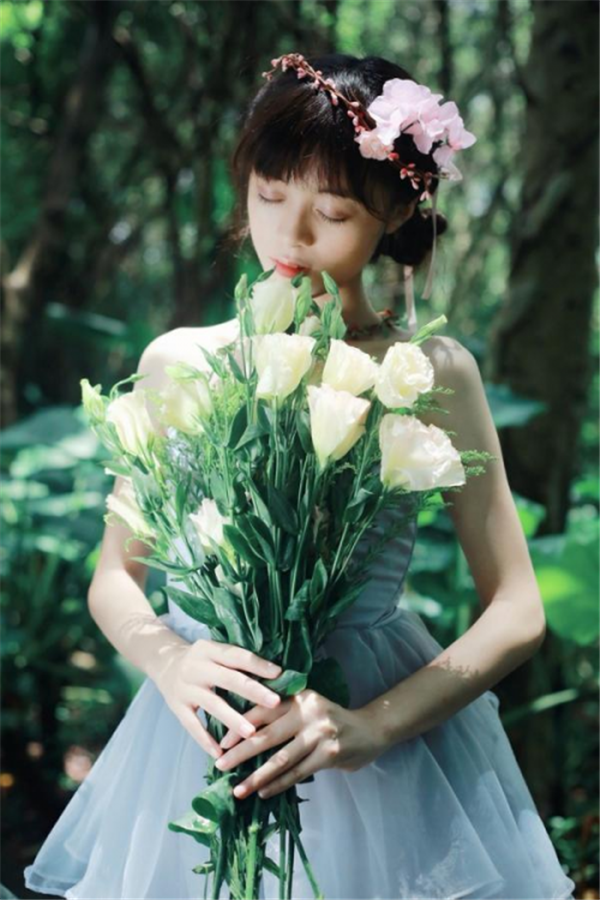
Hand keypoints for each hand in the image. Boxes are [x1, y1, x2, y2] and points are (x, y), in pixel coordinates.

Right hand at [154, 638, 282, 758]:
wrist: (164, 664)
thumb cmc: (202, 660)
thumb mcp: (215, 651)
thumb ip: (237, 660)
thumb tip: (275, 672)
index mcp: (209, 649)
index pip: (237, 656)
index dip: (258, 664)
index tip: (279, 674)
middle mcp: (196, 667)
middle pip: (228, 679)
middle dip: (253, 691)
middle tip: (275, 702)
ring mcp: (185, 687)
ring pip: (212, 704)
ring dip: (233, 720)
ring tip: (251, 734)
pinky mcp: (176, 706)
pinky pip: (192, 725)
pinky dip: (205, 740)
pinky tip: (220, 754)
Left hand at [213, 689, 386, 799]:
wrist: (371, 729)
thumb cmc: (331, 719)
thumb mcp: (308, 707)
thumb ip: (284, 714)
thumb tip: (245, 736)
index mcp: (300, 696)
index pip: (263, 710)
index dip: (241, 726)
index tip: (221, 742)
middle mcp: (309, 711)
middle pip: (267, 735)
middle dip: (240, 752)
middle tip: (219, 765)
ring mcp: (320, 733)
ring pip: (281, 759)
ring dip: (257, 777)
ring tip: (238, 790)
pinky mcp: (329, 754)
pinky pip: (298, 773)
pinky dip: (279, 784)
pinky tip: (264, 792)